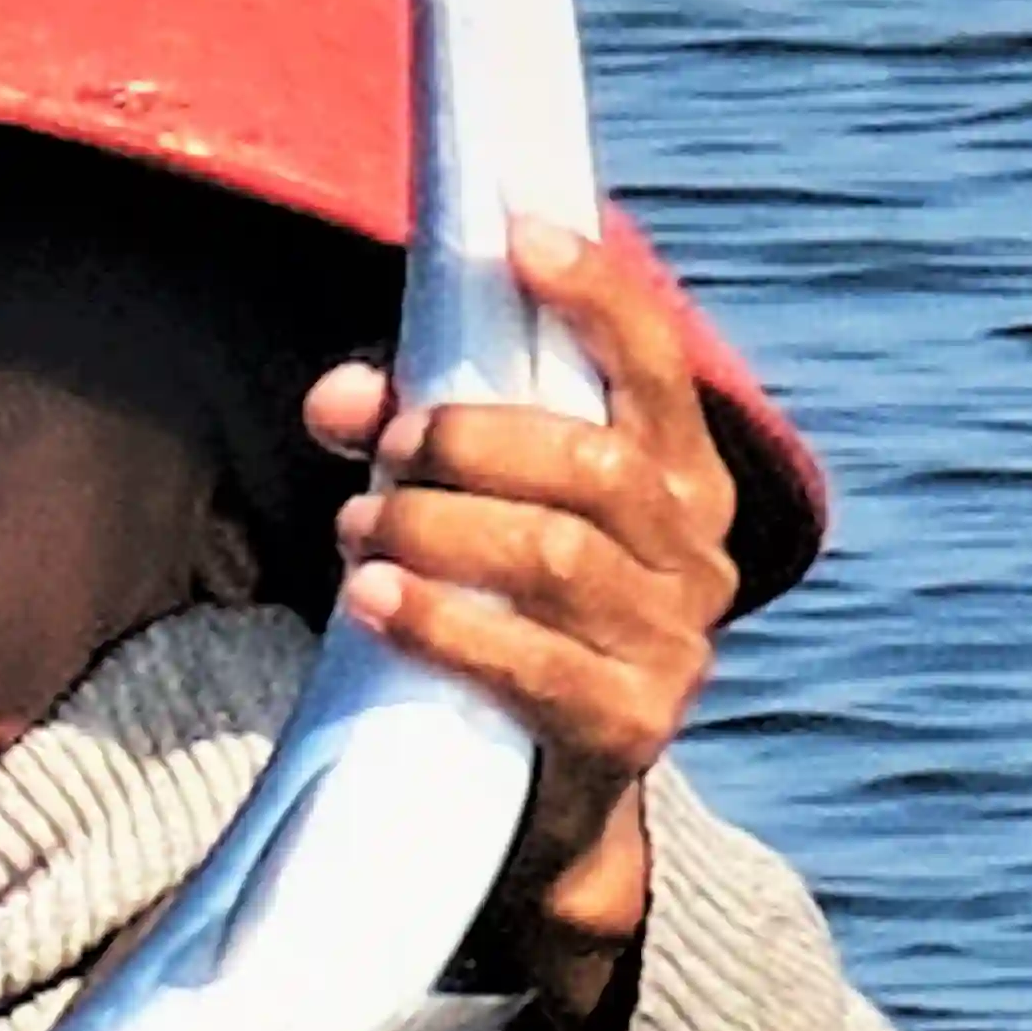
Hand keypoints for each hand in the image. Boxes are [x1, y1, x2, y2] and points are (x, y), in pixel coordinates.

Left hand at [300, 218, 735, 1030]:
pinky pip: (534, 664)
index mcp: (677, 473)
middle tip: (386, 448)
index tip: (515, 238)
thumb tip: (336, 397)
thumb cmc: (504, 610)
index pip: (655, 362)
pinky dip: (444, 622)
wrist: (541, 793)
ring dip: (441, 528)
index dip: (594, 293)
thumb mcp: (468, 509)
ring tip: (358, 524)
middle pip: (591, 462)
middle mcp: (695, 550)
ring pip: (558, 555)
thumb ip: (412, 437)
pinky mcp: (628, 726)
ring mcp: (672, 642)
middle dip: (472, 440)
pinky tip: (372, 599)